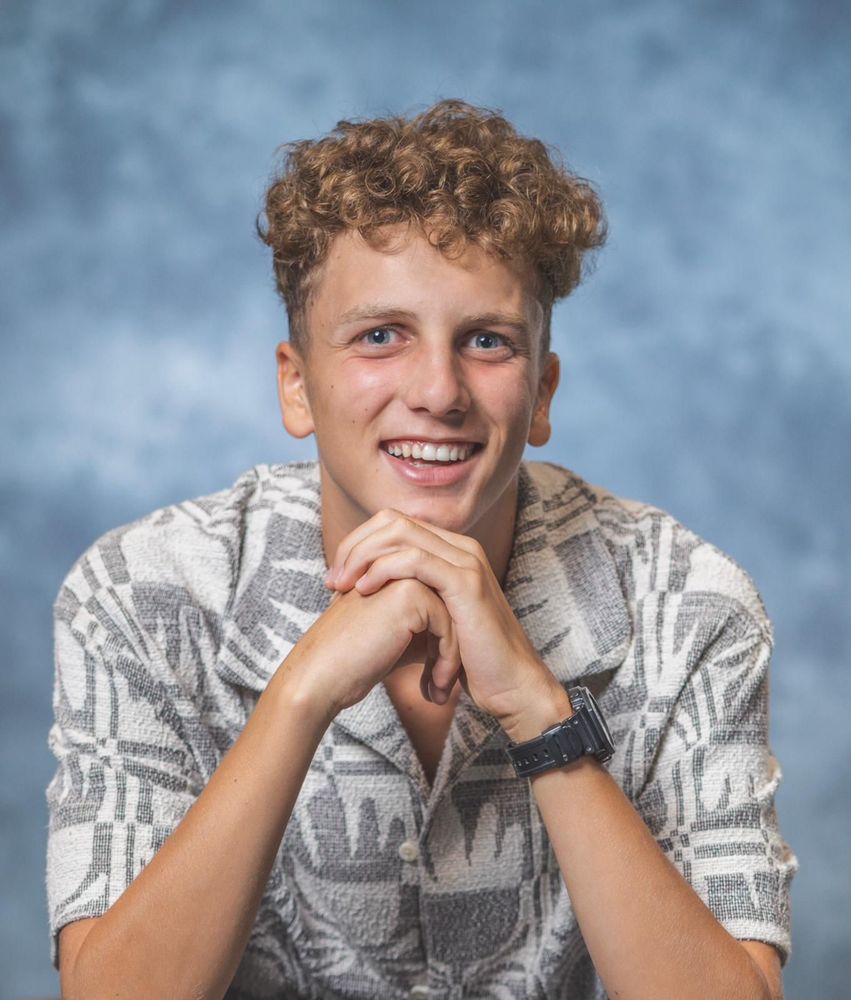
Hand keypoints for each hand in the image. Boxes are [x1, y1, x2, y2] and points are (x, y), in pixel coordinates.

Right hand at [278, 578, 460, 722]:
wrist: (323, 676)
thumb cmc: (358, 661)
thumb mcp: (402, 638)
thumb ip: (430, 626)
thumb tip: (466, 634)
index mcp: (396, 571)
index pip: (445, 603)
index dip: (446, 643)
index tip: (440, 679)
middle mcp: (402, 565)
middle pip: (453, 608)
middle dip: (453, 650)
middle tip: (444, 687)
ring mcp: (406, 575)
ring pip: (455, 616)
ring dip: (452, 659)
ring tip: (440, 692)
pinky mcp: (410, 593)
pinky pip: (448, 626)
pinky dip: (447, 661)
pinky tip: (434, 690)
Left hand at [325, 509, 571, 738]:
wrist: (511, 686)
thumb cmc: (471, 661)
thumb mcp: (432, 622)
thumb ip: (408, 600)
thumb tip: (364, 597)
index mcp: (451, 551)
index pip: (394, 524)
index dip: (359, 543)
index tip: (336, 576)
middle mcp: (460, 547)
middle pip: (393, 521)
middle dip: (354, 546)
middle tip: (332, 580)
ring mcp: (466, 561)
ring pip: (400, 533)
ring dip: (362, 556)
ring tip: (341, 586)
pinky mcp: (466, 582)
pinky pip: (414, 560)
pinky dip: (382, 570)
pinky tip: (364, 590)